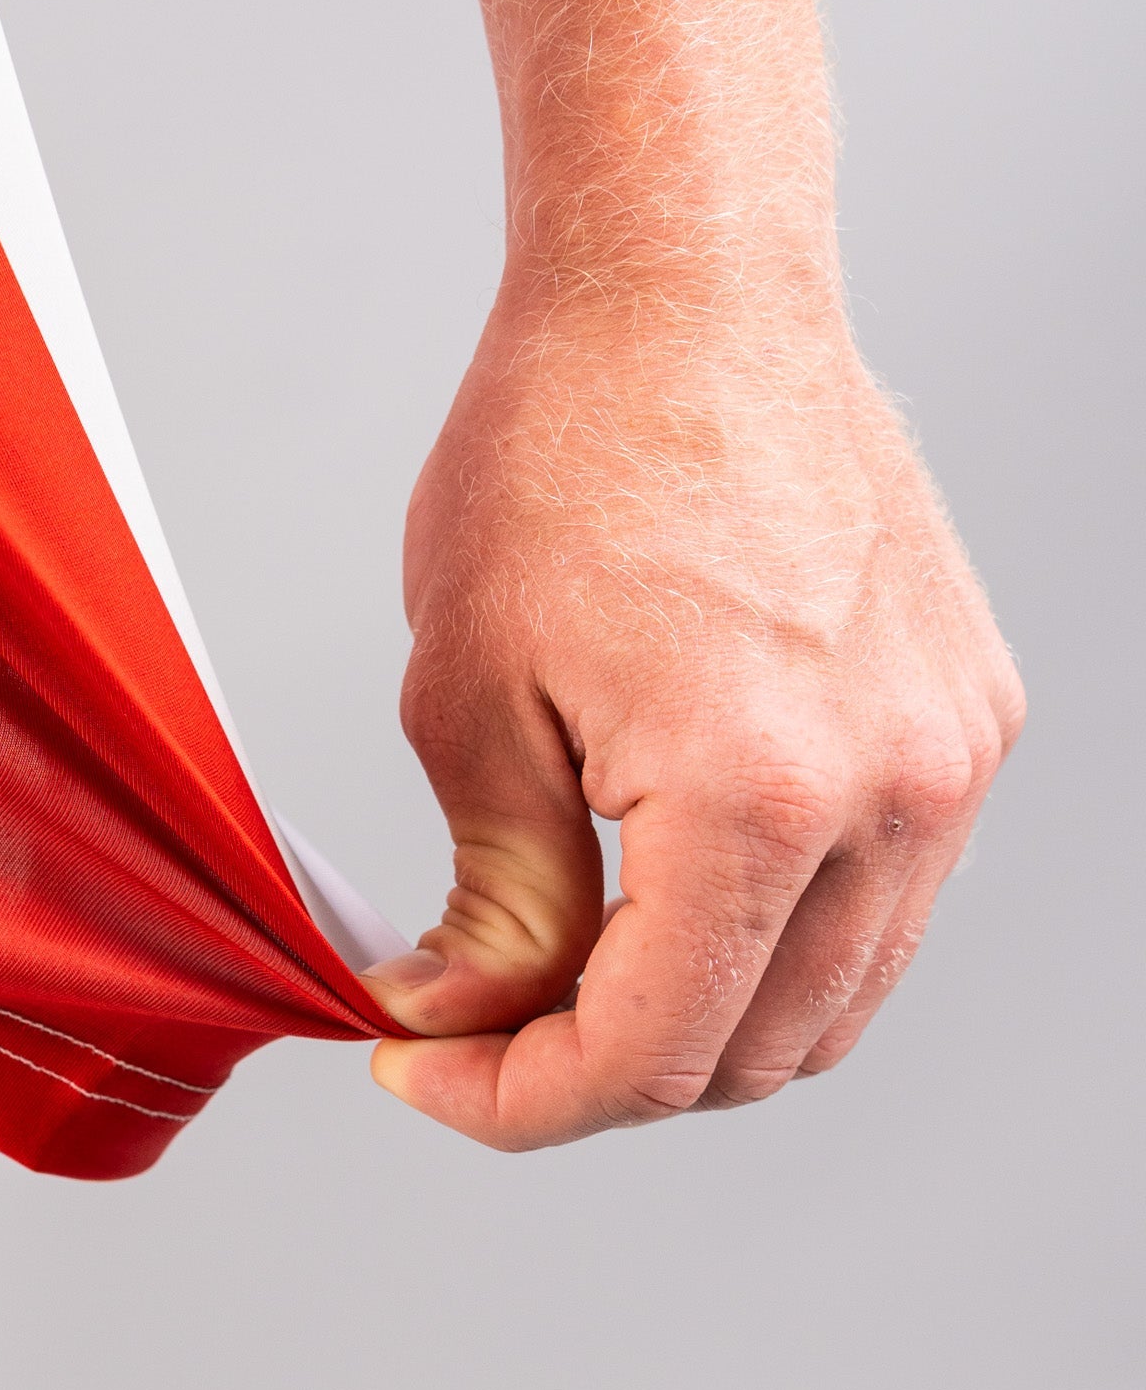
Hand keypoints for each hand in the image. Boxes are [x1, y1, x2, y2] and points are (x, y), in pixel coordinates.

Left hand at [362, 278, 1023, 1148]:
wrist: (683, 289)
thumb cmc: (563, 443)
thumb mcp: (470, 686)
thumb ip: (493, 892)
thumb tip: (469, 1016)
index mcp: (761, 793)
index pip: (651, 1053)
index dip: (517, 1100)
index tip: (422, 1072)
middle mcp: (893, 791)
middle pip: (756, 1052)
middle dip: (600, 1071)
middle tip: (476, 1016)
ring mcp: (948, 755)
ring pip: (836, 994)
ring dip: (701, 1013)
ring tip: (567, 954)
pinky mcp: (966, 712)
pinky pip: (884, 896)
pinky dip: (780, 928)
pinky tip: (673, 872)